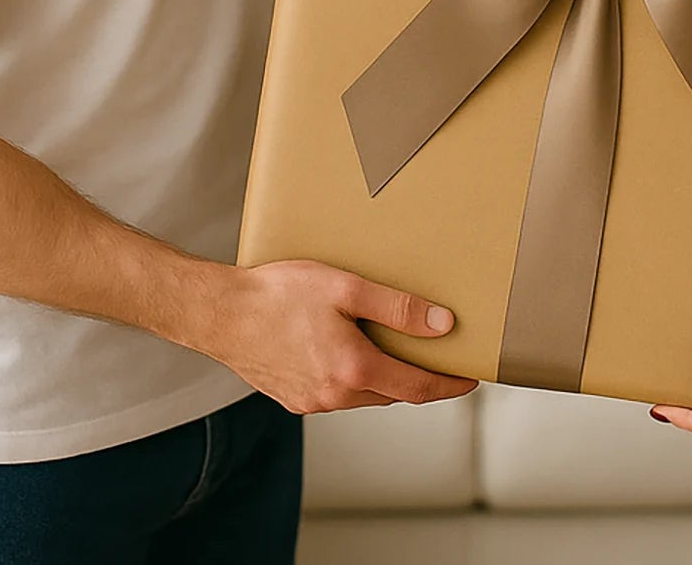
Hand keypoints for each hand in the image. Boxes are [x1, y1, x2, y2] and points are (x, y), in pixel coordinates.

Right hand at [198, 259, 478, 413]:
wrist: (219, 313)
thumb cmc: (279, 294)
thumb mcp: (346, 288)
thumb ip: (398, 308)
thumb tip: (442, 325)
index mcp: (353, 370)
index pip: (417, 388)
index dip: (449, 385)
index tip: (472, 380)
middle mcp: (334, 395)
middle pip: (392, 392)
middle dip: (418, 377)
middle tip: (438, 355)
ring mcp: (311, 401)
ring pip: (364, 394)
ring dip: (384, 376)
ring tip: (396, 347)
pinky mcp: (292, 398)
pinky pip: (337, 393)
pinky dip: (354, 377)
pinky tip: (351, 349)